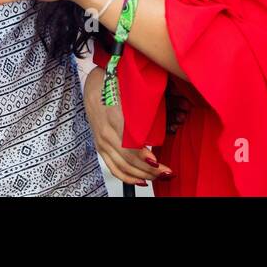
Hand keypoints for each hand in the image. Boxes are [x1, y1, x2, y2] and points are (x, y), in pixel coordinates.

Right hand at [83, 67, 171, 186]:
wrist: (93, 86)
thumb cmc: (114, 85)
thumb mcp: (130, 91)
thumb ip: (145, 105)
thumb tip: (173, 108)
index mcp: (114, 116)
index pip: (127, 142)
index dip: (142, 155)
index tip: (157, 161)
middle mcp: (106, 132)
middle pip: (127, 158)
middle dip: (149, 169)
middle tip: (167, 172)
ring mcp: (102, 141)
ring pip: (122, 166)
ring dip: (142, 175)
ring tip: (159, 177)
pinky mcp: (100, 147)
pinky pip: (113, 167)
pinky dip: (127, 178)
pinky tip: (141, 181)